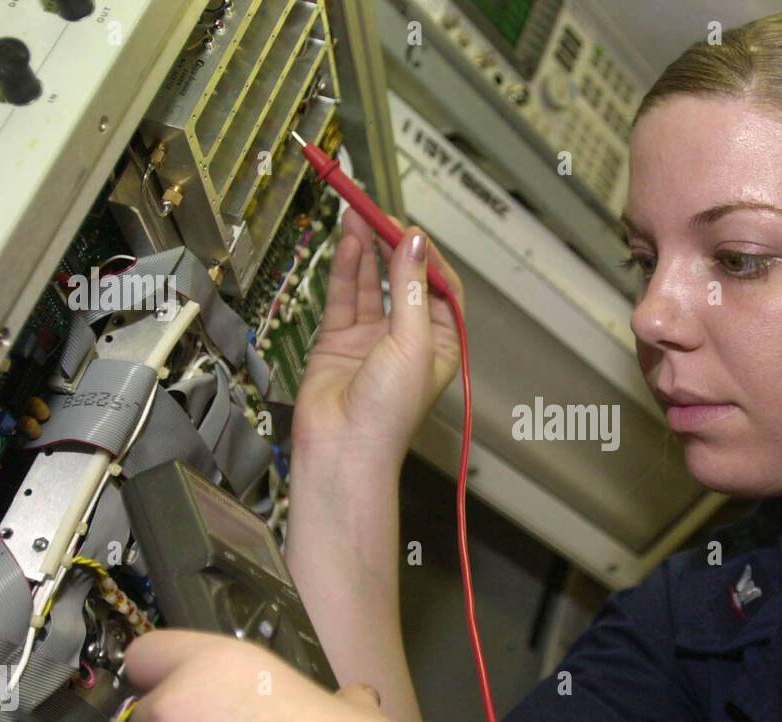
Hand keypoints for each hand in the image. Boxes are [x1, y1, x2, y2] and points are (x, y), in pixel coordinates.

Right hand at [291, 208, 465, 466]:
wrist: (344, 449)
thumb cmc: (389, 412)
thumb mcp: (413, 343)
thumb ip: (410, 289)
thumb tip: (415, 244)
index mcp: (442, 344)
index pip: (441, 286)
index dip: (427, 255)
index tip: (411, 229)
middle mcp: (409, 339)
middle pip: (404, 279)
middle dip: (394, 246)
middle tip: (380, 212)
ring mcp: (373, 338)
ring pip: (371, 283)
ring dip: (367, 250)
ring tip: (358, 216)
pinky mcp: (339, 341)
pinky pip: (344, 296)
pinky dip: (346, 269)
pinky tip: (348, 242)